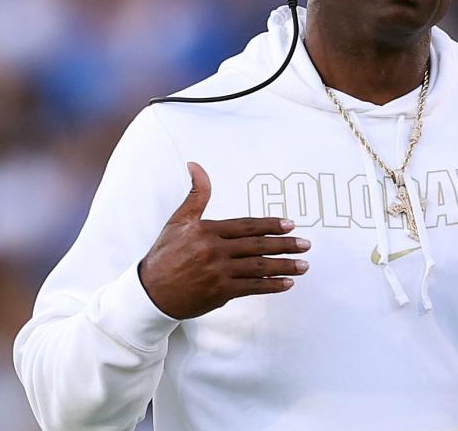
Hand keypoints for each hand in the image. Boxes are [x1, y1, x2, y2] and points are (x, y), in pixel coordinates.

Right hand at [139, 162, 311, 319]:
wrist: (150, 292)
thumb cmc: (165, 254)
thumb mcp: (178, 220)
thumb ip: (195, 195)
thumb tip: (196, 165)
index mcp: (207, 231)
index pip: (246, 226)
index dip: (270, 225)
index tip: (290, 224)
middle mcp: (215, 251)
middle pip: (257, 246)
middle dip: (285, 245)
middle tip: (306, 245)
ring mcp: (218, 273)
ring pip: (258, 268)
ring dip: (284, 266)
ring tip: (304, 265)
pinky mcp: (220, 292)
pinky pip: (251, 288)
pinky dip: (271, 286)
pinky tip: (287, 283)